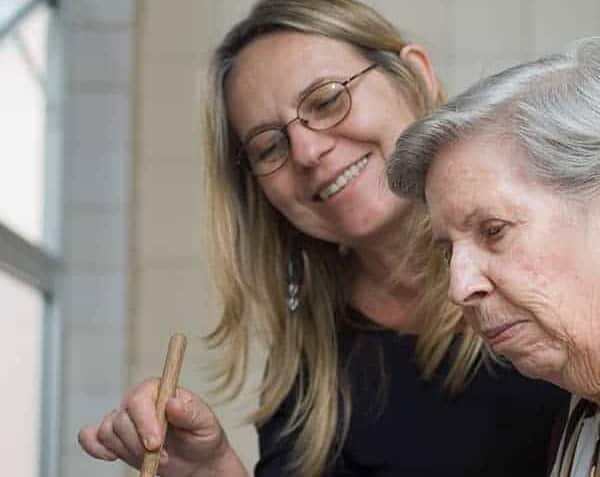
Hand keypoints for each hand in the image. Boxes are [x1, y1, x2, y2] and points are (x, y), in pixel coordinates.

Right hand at [78, 378, 247, 476]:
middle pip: (121, 419)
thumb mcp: (205, 423)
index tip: (155, 443)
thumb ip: (191, 412)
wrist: (197, 460)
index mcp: (159, 389)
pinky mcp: (115, 438)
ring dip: (128, 451)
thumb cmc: (202, 436)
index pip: (139, 398)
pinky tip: (110, 457)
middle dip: (139, 444)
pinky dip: (95, 448)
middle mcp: (138, 401)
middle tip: (163, 457)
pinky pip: (91, 437)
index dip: (144, 422)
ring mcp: (125, 419)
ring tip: (152, 459)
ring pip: (107, 432)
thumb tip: (173, 402)